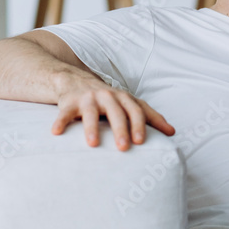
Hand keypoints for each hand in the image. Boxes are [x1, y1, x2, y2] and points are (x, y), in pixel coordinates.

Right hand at [51, 83, 174, 150]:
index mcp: (123, 98)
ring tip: (92, 144)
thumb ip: (151, 117)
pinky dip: (60, 122)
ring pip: (90, 113)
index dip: (139, 125)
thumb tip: (173, 132)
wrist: (75, 80)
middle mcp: (107, 96)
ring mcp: (87, 98)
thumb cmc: (109, 99)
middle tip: (124, 148)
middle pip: (116, 112)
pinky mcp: (69, 102)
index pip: (135, 111)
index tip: (141, 142)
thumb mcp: (130, 104)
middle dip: (120, 129)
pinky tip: (56, 133)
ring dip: (91, 127)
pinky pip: (64, 113)